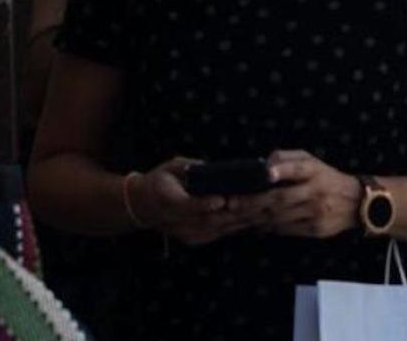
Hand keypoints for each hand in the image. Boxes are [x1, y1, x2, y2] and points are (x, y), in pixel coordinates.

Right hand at [132, 157, 262, 245]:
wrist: (144, 206)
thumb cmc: (162, 180)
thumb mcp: (172, 167)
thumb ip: (190, 168)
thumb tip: (213, 169)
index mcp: (166, 199)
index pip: (184, 205)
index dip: (203, 204)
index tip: (222, 199)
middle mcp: (175, 221)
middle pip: (207, 219)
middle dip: (234, 211)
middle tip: (257, 200)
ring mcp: (186, 233)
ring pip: (217, 228)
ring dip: (241, 220)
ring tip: (262, 209)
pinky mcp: (196, 240)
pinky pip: (220, 233)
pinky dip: (238, 225)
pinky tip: (255, 217)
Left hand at [241, 150, 362, 238]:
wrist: (356, 203)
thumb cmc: (326, 178)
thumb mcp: (311, 161)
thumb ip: (287, 159)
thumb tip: (263, 165)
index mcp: (314, 171)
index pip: (298, 168)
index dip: (282, 169)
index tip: (267, 173)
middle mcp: (316, 192)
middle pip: (281, 198)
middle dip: (253, 202)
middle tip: (232, 203)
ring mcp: (316, 213)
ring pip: (280, 217)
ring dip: (256, 217)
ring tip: (235, 216)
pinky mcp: (315, 229)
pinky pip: (286, 229)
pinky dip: (268, 227)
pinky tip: (254, 225)